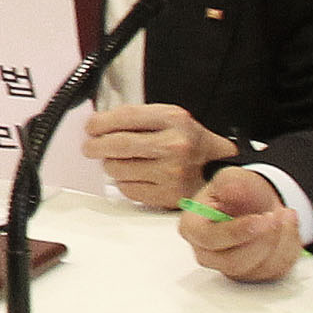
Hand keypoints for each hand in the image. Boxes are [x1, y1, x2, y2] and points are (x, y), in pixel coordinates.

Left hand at [82, 104, 236, 210]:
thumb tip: (97, 125)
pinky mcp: (167, 195)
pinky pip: (127, 189)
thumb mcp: (171, 119)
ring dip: (112, 165)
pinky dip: (126, 183)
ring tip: (124, 162)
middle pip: (116, 144)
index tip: (90, 127)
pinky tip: (138, 176)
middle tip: (91, 147)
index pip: (126, 117)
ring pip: (117, 169)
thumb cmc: (192, 144)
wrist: (222, 171)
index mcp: (175, 120)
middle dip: (95, 145)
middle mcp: (174, 146)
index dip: (100, 122)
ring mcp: (171, 173)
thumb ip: (137, 119)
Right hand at [177, 164, 304, 283]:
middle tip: (275, 216)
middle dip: (262, 240)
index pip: (208, 239)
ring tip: (284, 214)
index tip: (259, 219)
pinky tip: (287, 226)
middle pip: (233, 262)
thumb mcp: (232, 177)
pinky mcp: (253, 274)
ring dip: (280, 241)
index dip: (236, 232)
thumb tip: (230, 190)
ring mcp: (229, 267)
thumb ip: (230, 182)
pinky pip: (276, 270)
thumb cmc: (238, 193)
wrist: (255, 203)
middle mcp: (207, 253)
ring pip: (258, 269)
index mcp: (193, 228)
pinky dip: (288, 247)